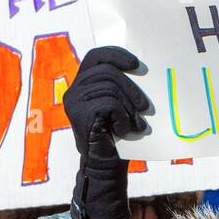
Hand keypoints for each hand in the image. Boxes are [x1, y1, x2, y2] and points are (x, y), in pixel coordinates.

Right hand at [63, 46, 148, 218]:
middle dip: (132, 87)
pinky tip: (124, 130)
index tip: (137, 65)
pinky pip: (109, 103)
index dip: (117, 54)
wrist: (106, 164)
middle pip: (107, 70)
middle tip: (145, 106)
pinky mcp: (78, 113)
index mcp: (83, 83)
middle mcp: (74, 89)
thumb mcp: (121, 104)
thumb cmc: (118, 133)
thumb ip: (122, 85)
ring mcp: (74, 101)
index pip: (96, 55)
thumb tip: (143, 67)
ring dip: (129, 105)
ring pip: (110, 86)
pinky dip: (123, 117)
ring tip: (135, 123)